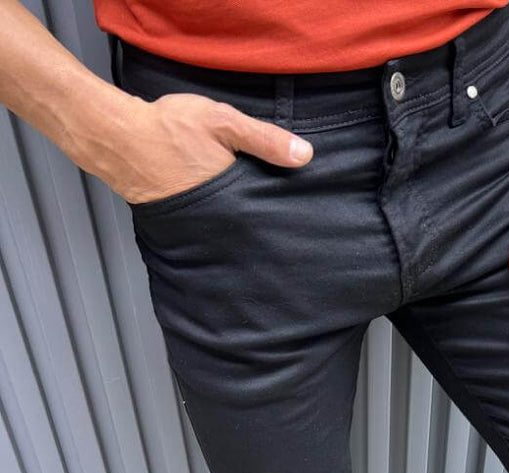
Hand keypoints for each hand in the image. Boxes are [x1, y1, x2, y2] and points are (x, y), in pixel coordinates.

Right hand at [97, 92, 313, 204]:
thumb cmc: (169, 128)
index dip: (282, 211)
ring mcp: (198, 223)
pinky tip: (222, 211)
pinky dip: (218, 219)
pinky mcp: (181, 220)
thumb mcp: (224, 123)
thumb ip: (264, 140)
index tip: (298, 212)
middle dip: (263, 222)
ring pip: (230, 227)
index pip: (268, 213)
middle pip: (250, 225)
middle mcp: (217, 218)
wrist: (117, 138)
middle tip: (281, 222)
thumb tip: (305, 156)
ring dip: (241, 223)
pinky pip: (209, 224)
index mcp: (233, 199)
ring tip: (255, 217)